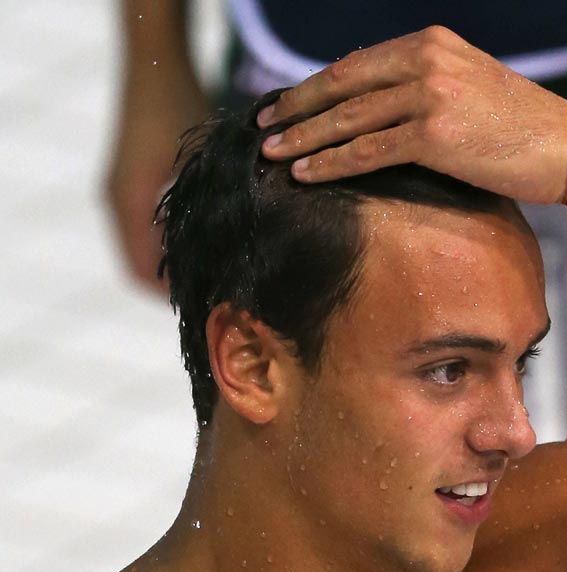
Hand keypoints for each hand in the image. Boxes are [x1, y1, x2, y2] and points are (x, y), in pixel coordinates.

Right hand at [105, 66, 208, 292]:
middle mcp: (119, 203)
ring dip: (174, 269)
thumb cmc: (184, 105)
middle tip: (220, 304)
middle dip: (178, 290)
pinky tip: (205, 248)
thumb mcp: (206, 161)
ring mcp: (121, 194)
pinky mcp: (130, 184)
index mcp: (132, 203)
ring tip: (216, 282)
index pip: (145, 274)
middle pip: (141, 270)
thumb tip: (244, 255)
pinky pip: (143, 232)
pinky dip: (168, 247)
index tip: (215, 309)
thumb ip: (218, 206)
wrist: (155, 64)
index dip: (178, 298)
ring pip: (142, 252)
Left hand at [258, 26, 566, 204]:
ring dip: (304, 137)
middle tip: (263, 127)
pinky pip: (369, 150)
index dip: (315, 86)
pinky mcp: (436, 134)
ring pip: (350, 118)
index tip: (286, 105)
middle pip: (343, 84)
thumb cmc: (522, 126)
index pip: (357, 64)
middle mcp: (427, 60)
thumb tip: (376, 109)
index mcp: (431, 43)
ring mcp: (430, 94)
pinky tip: (305, 173)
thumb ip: (423, 87)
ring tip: (272, 154)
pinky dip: (332, 163)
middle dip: (297, 108)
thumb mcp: (470, 86)